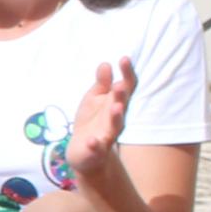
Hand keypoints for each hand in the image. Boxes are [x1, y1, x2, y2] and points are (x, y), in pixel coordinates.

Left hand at [68, 58, 137, 175]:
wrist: (84, 152)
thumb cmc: (93, 121)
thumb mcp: (94, 99)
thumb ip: (101, 84)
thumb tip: (105, 64)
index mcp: (116, 103)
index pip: (126, 87)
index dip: (126, 73)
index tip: (124, 58)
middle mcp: (116, 118)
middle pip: (122, 105)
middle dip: (121, 96)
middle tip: (120, 85)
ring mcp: (107, 135)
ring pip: (115, 126)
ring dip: (116, 117)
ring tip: (116, 107)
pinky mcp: (96, 150)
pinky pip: (97, 147)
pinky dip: (95, 144)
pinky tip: (92, 140)